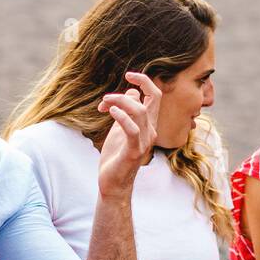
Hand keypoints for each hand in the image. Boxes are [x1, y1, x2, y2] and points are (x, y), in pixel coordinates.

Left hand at [97, 72, 160, 199]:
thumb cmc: (116, 156)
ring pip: (140, 111)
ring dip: (120, 101)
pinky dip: (121, 117)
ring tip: (104, 103)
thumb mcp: (120, 129)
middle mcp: (150, 130)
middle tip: (116, 87)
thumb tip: (130, 92)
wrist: (113, 183)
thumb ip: (126, 112)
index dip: (144, 81)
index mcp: (148, 124)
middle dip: (138, 85)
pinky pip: (132, 129)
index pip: (155, 96)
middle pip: (153, 98)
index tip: (129, 75)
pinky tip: (110, 112)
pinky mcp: (134, 151)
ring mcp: (144, 141)